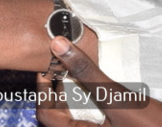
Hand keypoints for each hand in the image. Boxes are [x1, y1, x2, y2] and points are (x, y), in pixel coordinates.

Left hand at [36, 37, 161, 126]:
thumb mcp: (119, 99)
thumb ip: (88, 74)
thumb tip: (59, 46)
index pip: (45, 114)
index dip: (42, 87)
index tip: (49, 62)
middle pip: (58, 113)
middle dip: (59, 85)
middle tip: (64, 59)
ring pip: (76, 112)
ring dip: (76, 89)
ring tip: (82, 65)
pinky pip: (94, 113)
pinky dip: (92, 95)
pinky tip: (102, 80)